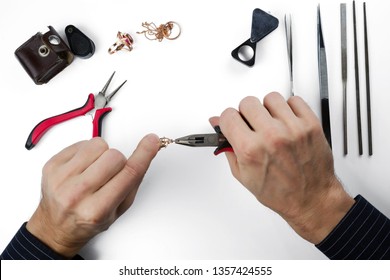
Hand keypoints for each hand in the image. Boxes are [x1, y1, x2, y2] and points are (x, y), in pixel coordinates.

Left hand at [26, 134, 159, 257]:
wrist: (56, 227)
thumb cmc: (88, 219)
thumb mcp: (118, 210)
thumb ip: (133, 181)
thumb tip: (146, 152)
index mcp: (96, 209)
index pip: (129, 173)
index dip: (144, 154)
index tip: (152, 141)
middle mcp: (76, 194)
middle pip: (115, 156)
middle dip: (119, 162)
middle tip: (111, 174)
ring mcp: (61, 178)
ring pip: (98, 144)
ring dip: (102, 155)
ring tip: (95, 170)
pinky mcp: (52, 164)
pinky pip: (82, 142)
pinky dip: (87, 152)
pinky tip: (83, 168)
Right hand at [211, 93, 354, 243]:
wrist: (311, 199)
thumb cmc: (280, 192)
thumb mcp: (243, 175)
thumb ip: (228, 147)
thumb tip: (219, 127)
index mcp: (251, 149)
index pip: (228, 116)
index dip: (228, 120)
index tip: (233, 124)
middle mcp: (271, 136)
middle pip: (248, 102)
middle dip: (246, 114)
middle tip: (252, 126)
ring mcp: (292, 129)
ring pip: (270, 98)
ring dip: (267, 109)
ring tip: (271, 124)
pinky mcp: (310, 125)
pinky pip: (294, 100)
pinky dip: (289, 108)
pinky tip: (286, 122)